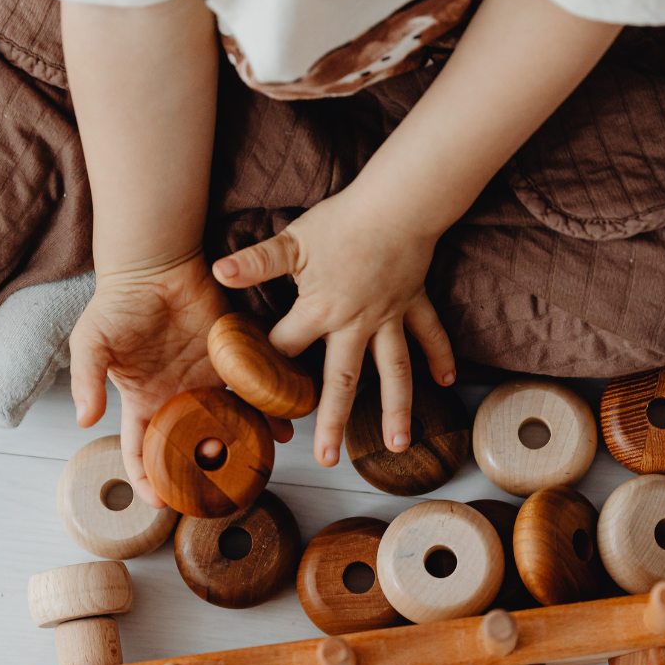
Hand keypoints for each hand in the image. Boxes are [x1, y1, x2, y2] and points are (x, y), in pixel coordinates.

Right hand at [69, 253, 292, 506]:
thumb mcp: (91, 342)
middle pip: (191, 447)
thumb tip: (85, 421)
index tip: (161, 503)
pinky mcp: (233, 362)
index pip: (142, 451)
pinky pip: (251, 392)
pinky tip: (279, 426)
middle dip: (203, 472)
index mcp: (144, 401)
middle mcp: (178, 398)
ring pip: (228, 424)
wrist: (156, 266)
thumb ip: (86, 380)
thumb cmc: (119, 304)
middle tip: (219, 494)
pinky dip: (266, 410)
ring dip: (242, 445)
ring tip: (258, 466)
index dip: (148, 479)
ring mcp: (207, 382)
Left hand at [212, 189, 455, 466]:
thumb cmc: (342, 221)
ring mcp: (389, 319)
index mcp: (321, 311)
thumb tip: (219, 272)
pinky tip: (445, 383)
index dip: (265, 371)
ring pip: (395, 371)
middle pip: (342, 381)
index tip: (252, 401)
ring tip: (397, 445)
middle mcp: (356, 325)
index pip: (285, 348)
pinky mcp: (413, 304)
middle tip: (326, 459)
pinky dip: (440, 356)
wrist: (397, 204)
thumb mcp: (292, 241)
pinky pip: (430, 335)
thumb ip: (257, 262)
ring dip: (398, 408)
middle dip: (332, 420)